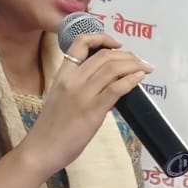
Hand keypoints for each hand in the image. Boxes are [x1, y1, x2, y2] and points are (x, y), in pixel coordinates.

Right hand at [19, 31, 151, 178]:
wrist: (42, 148)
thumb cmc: (52, 128)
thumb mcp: (61, 99)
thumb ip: (80, 88)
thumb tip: (106, 86)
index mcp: (62, 75)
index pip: (80, 44)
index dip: (101, 38)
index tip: (116, 44)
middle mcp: (72, 80)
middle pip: (103, 55)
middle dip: (126, 55)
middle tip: (139, 61)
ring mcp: (82, 94)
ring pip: (112, 68)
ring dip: (133, 65)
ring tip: (144, 68)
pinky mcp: (92, 111)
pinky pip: (116, 89)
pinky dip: (131, 80)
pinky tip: (140, 78)